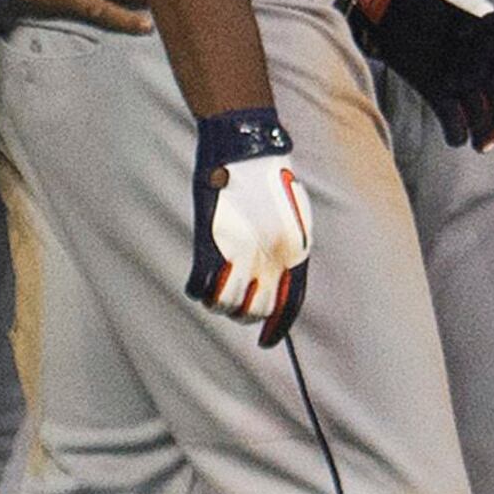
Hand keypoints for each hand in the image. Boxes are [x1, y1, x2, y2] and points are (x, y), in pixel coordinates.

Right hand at [187, 107, 311, 344]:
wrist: (246, 149)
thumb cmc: (269, 179)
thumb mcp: (292, 217)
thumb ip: (286, 248)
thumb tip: (278, 275)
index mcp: (294, 251)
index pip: (289, 305)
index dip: (277, 328)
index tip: (266, 344)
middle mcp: (269, 258)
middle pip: (255, 310)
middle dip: (245, 312)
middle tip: (235, 300)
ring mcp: (239, 253)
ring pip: (226, 305)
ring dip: (220, 303)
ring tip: (216, 290)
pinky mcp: (211, 244)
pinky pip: (201, 287)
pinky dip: (199, 289)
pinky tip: (198, 282)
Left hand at [342, 0, 493, 147]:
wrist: (386, 3)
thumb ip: (477, 14)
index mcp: (491, 41)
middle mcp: (480, 64)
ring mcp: (459, 81)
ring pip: (480, 112)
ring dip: (484, 130)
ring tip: (480, 144)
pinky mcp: (437, 94)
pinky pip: (452, 118)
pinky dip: (456, 131)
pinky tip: (457, 138)